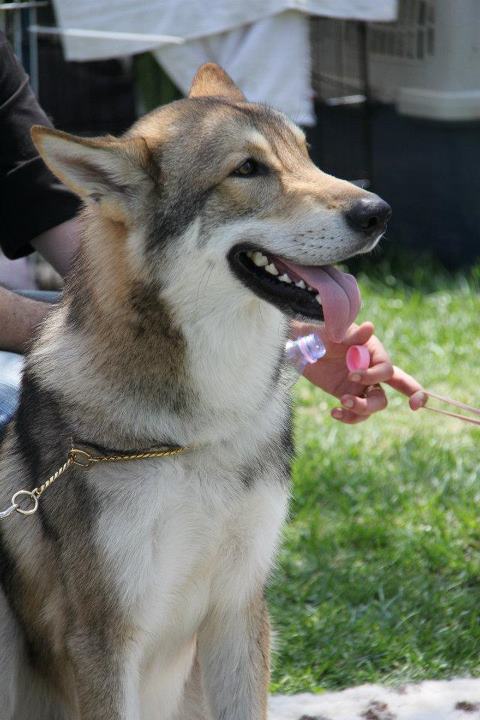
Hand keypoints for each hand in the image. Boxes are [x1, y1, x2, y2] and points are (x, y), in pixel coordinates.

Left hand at [294, 321, 423, 423]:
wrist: (299, 343)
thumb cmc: (319, 331)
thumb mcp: (334, 331)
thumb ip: (352, 334)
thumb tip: (370, 327)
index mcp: (373, 352)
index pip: (386, 369)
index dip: (376, 376)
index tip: (353, 375)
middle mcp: (372, 369)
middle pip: (396, 386)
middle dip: (411, 394)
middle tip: (415, 406)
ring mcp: (361, 384)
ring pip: (377, 404)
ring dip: (363, 408)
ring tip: (342, 402)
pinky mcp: (347, 395)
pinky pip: (357, 413)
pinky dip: (349, 417)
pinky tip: (334, 412)